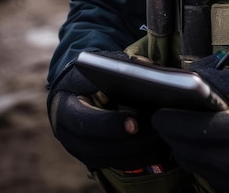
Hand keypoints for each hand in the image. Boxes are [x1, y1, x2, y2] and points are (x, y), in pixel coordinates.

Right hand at [47, 51, 170, 169]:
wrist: (73, 90)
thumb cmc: (90, 74)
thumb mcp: (98, 65)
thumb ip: (119, 65)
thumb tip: (145, 67)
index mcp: (65, 107)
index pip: (85, 122)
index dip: (109, 125)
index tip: (134, 124)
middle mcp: (67, 134)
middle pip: (100, 147)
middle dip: (132, 142)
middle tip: (158, 133)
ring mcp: (79, 149)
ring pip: (110, 159)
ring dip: (138, 152)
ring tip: (163, 140)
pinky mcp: (92, 157)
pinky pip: (116, 164)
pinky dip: (138, 158)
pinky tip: (158, 148)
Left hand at [152, 68, 228, 192]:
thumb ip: (225, 83)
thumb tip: (194, 74)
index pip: (188, 127)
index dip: (169, 115)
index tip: (161, 105)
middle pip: (181, 146)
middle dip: (170, 128)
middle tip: (169, 110)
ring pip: (188, 161)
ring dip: (180, 142)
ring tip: (184, 124)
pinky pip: (201, 172)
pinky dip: (195, 156)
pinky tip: (204, 142)